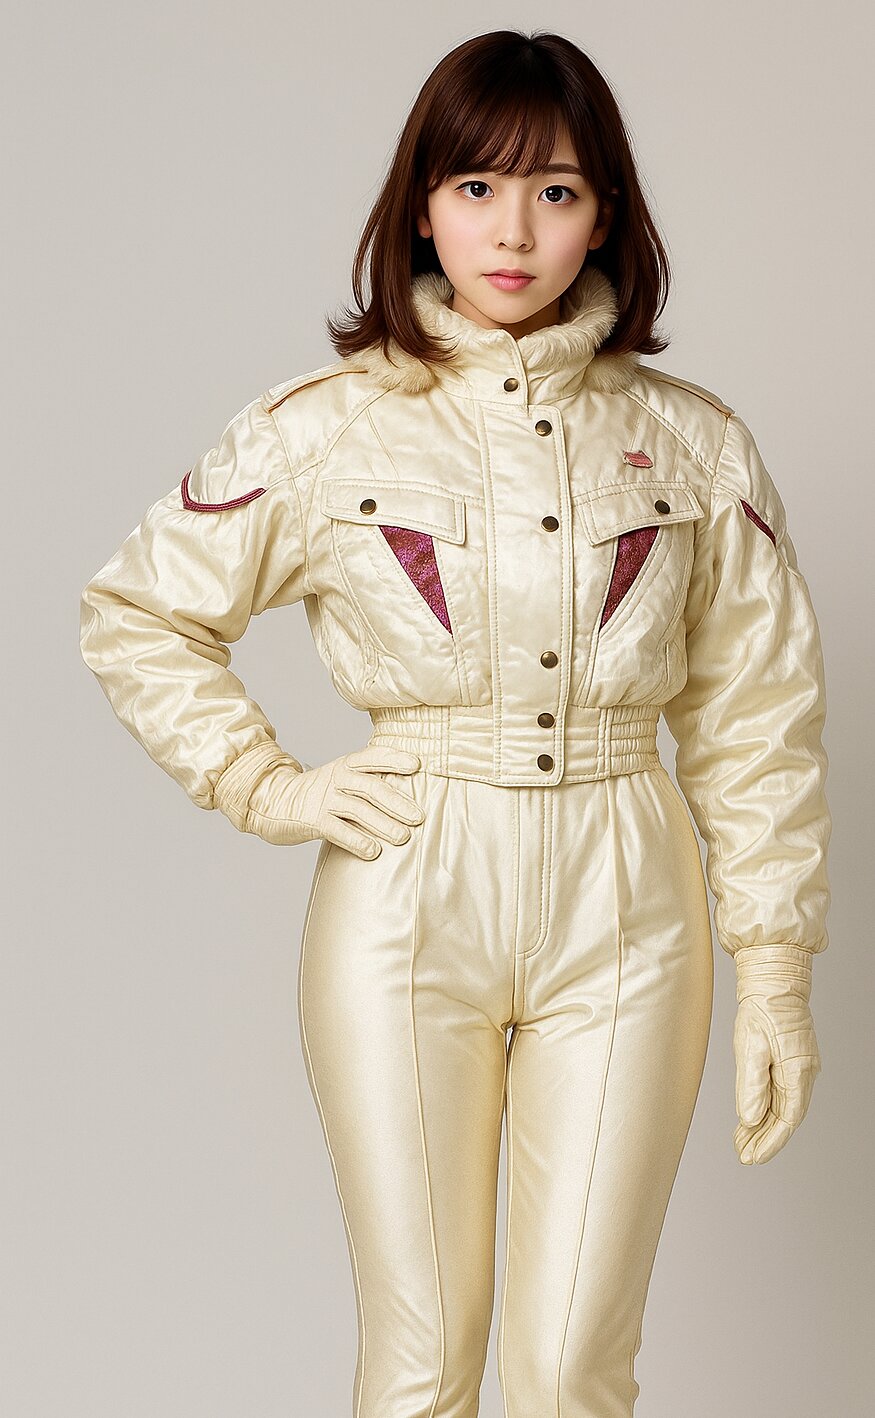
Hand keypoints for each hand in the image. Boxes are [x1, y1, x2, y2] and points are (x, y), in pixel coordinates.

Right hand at [213, 740, 424, 856]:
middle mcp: (336, 778)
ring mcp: (324, 799)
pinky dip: (356, 841)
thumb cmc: (318, 795)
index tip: (416, 765)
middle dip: (396, 802)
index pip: (372, 757)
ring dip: (382, 824)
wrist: (272, 802)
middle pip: (370, 787)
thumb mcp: (341, 780)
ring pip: (357, 809)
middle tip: (418, 817)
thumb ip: (367, 785)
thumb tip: (408, 798)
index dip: (394, 759)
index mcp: (345, 765)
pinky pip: (337, 831)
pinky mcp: (312, 821)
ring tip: (403, 838)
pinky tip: (373, 852)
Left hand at [732, 945, 821, 1164]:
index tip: (751, 1158)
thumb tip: (749, 1119)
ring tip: (742, 1143)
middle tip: (743, 1156)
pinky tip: (751, 1118)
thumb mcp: (750, 1045)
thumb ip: (751, 1085)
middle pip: (786, 1118)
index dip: (770, 1142)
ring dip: (764, 1127)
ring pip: (784, 1107)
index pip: (788, 1119)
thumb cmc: (761, 1007)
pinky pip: (781, 1093)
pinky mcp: (791, 1060)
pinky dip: (766, 1109)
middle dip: (765, 1140)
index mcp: (798, 1071)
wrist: (774, 978)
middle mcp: (805, 1072)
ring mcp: (800, 1066)